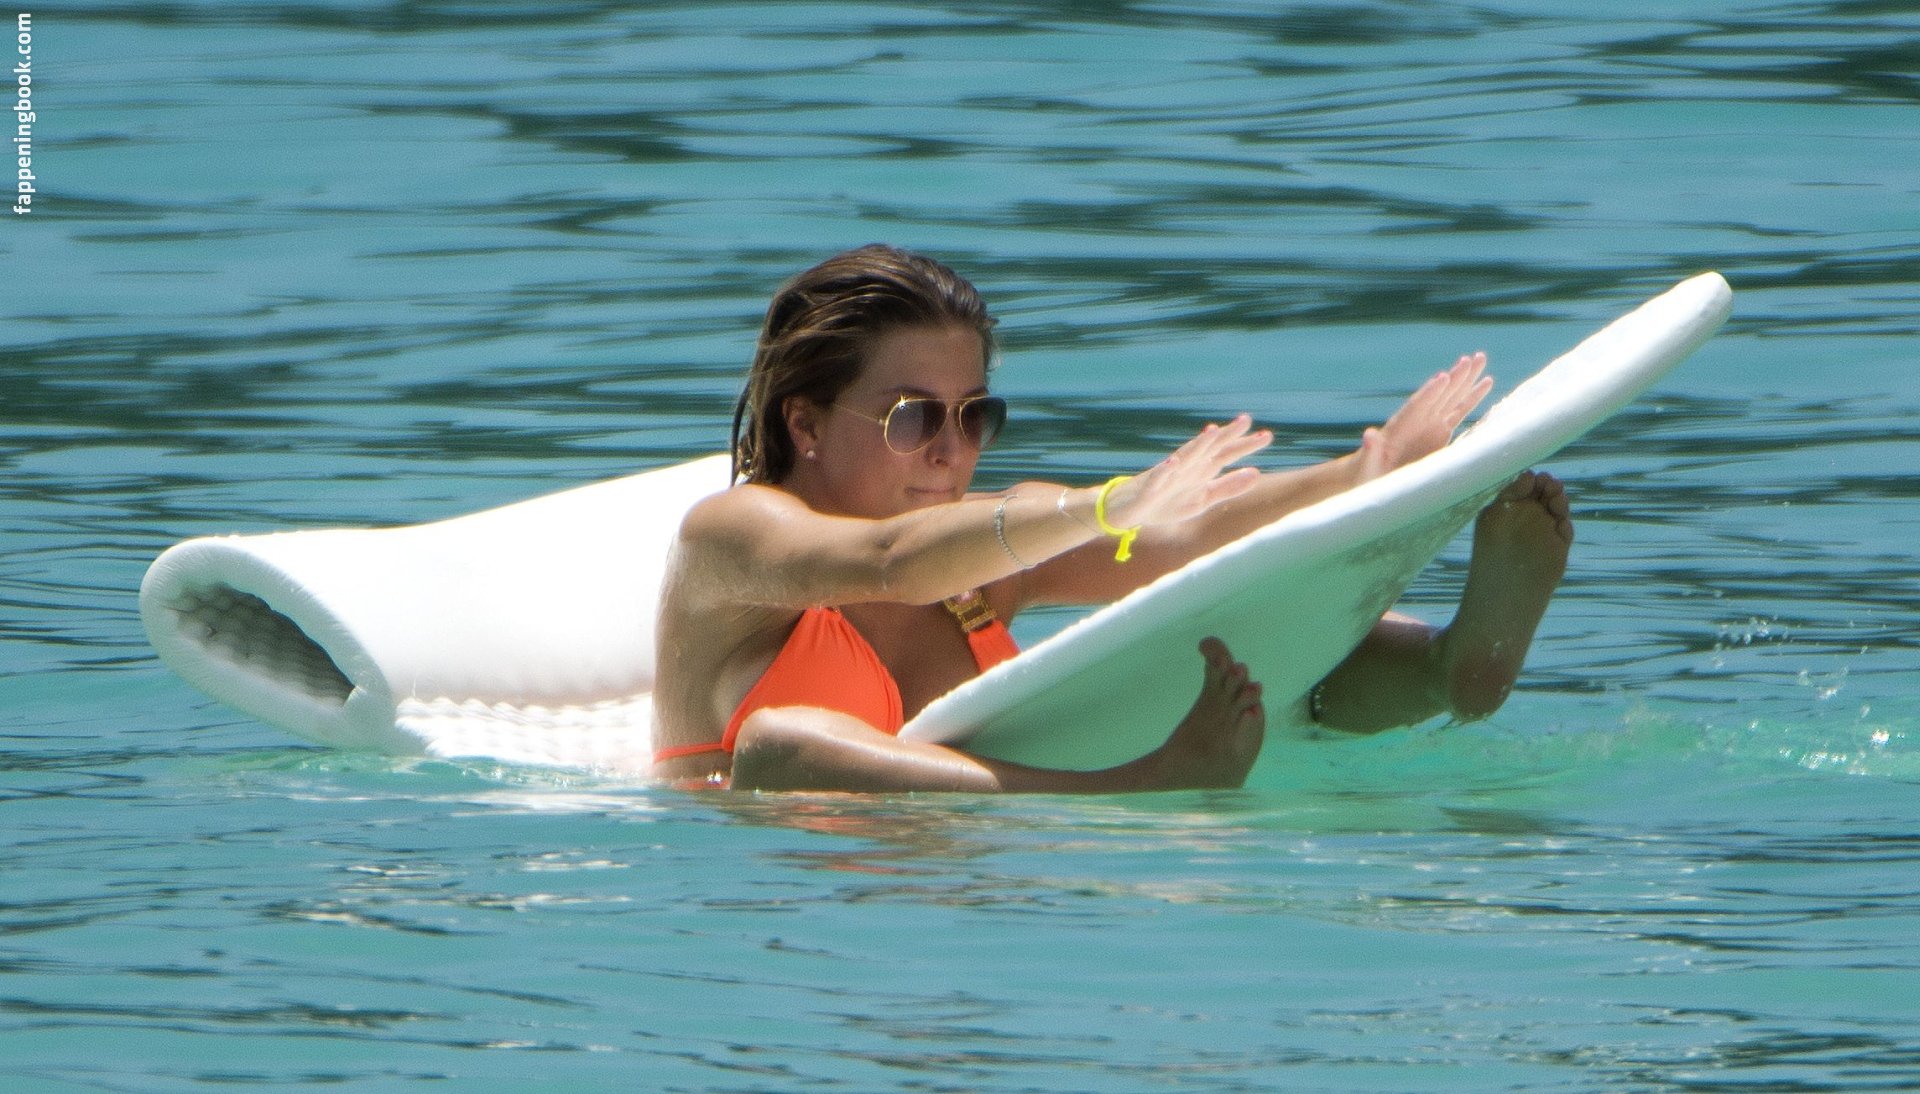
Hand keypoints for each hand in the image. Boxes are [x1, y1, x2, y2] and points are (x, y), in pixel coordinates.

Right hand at [1104, 414, 1270, 529]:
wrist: (1128, 512)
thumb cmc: (1166, 503)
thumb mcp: (1203, 499)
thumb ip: (1228, 487)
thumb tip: (1256, 473)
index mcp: (1200, 471)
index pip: (1225, 455)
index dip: (1244, 446)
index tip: (1266, 436)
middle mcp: (1186, 468)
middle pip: (1208, 449)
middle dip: (1226, 436)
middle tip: (1246, 421)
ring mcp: (1167, 476)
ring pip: (1184, 458)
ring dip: (1197, 446)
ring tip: (1212, 432)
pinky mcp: (1148, 489)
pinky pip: (1157, 478)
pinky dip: (1165, 471)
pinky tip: (1173, 463)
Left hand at [1355, 352, 1492, 480]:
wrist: (1374, 477)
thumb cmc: (1368, 473)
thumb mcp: (1367, 464)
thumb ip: (1370, 450)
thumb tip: (1369, 435)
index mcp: (1399, 427)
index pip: (1416, 407)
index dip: (1429, 393)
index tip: (1443, 377)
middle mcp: (1416, 420)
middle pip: (1438, 394)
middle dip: (1454, 377)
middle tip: (1471, 358)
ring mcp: (1429, 424)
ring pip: (1451, 396)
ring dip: (1466, 379)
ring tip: (1481, 358)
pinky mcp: (1440, 432)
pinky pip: (1458, 411)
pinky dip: (1472, 397)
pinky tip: (1486, 382)